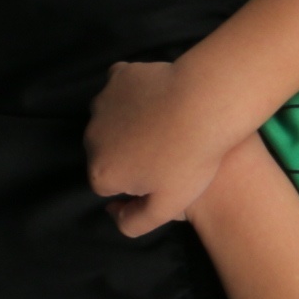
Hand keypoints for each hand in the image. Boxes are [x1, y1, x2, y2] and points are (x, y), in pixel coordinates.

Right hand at [86, 59, 239, 236]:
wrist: (207, 104)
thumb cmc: (191, 159)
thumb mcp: (168, 206)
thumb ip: (135, 222)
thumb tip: (113, 214)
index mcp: (101, 172)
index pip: (109, 186)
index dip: (135, 184)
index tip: (161, 176)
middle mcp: (92, 138)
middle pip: (106, 153)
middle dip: (128, 155)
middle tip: (167, 151)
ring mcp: (102, 104)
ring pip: (112, 120)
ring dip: (130, 124)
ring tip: (167, 125)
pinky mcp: (118, 76)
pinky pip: (122, 89)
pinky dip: (135, 94)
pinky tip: (161, 99)